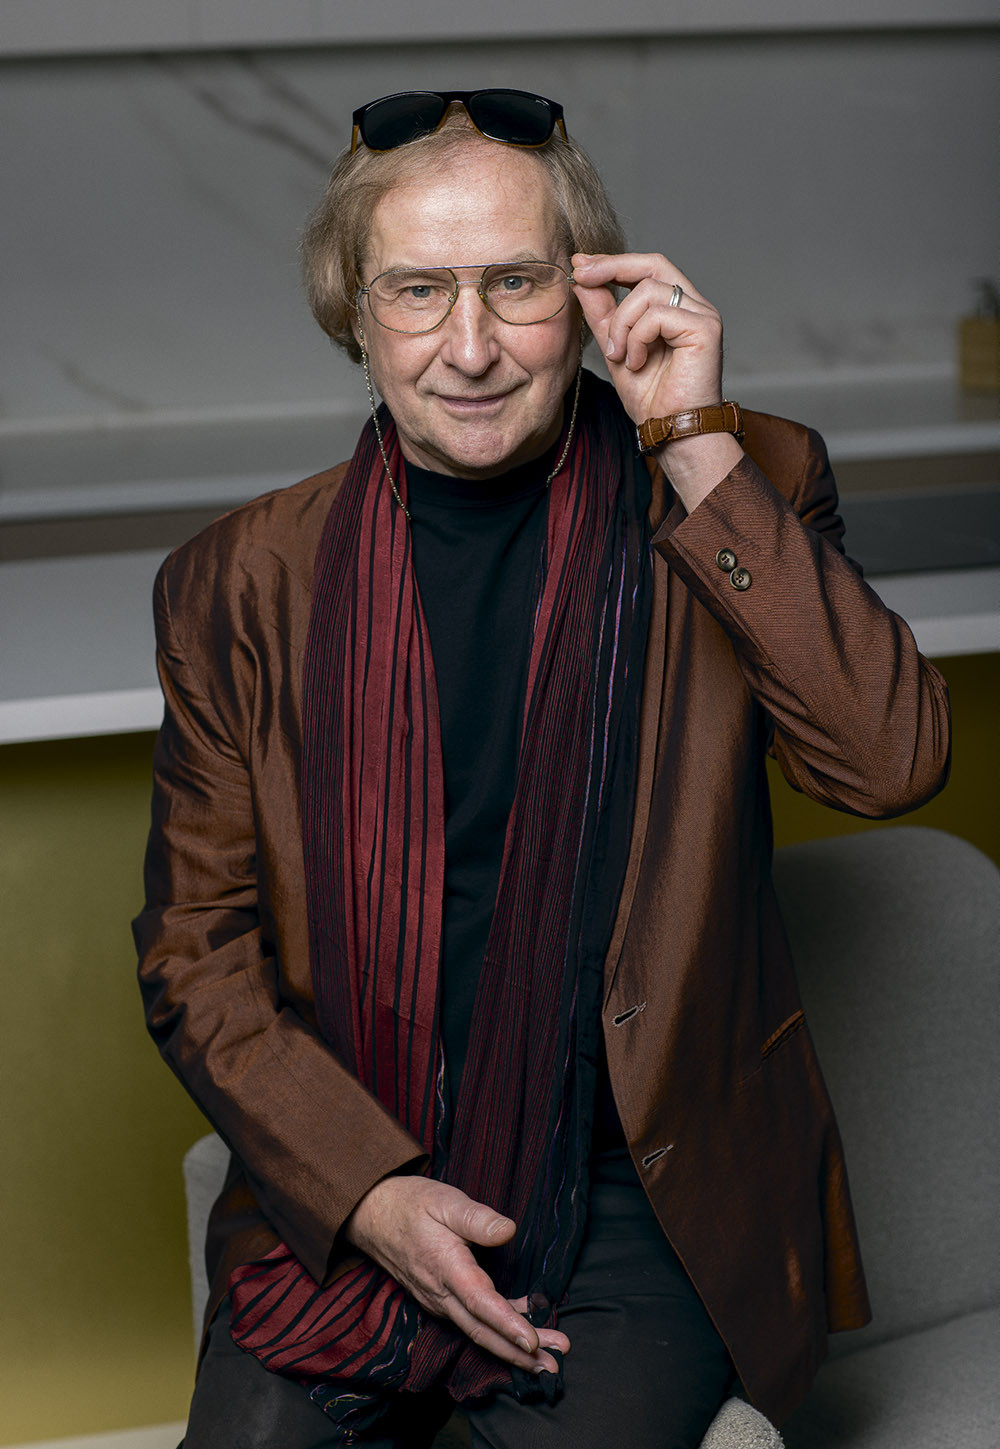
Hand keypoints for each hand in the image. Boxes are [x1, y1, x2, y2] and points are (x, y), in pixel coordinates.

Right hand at [343, 1175, 569, 1372]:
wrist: (372, 1216)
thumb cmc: (411, 1204)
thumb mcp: (444, 1200)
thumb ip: (476, 1217)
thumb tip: (509, 1230)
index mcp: (445, 1267)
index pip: (480, 1302)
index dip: (507, 1324)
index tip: (533, 1341)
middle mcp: (440, 1293)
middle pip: (482, 1331)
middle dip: (518, 1353)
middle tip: (555, 1364)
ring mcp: (438, 1301)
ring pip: (477, 1332)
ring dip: (511, 1349)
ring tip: (547, 1359)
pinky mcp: (439, 1301)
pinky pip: (470, 1322)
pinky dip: (496, 1333)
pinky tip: (522, 1329)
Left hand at [572, 251, 742, 509]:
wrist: (671, 431)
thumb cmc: (652, 398)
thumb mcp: (615, 348)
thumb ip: (602, 313)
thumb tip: (581, 277)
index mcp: (676, 306)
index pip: (646, 267)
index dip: (612, 262)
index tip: (579, 265)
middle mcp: (693, 304)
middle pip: (653, 264)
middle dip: (611, 267)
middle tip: (580, 276)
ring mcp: (702, 314)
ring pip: (648, 292)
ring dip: (622, 324)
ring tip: (620, 356)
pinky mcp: (706, 327)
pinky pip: (657, 315)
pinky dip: (637, 338)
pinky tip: (637, 362)